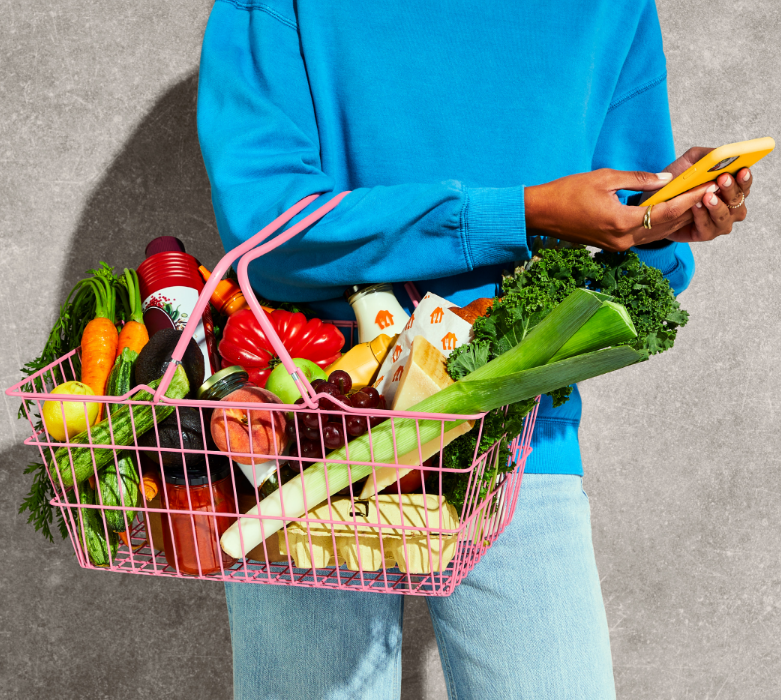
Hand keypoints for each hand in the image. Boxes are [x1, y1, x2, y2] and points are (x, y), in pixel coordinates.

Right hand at [525, 168, 715, 251]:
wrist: (540, 214)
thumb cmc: (566, 193)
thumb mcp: (604, 178)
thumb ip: (638, 180)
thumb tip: (665, 179)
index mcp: (620, 223)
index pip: (664, 213)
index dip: (688, 200)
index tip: (705, 188)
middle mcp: (622, 240)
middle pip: (664, 228)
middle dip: (687, 210)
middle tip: (707, 193)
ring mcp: (616, 245)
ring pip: (655, 234)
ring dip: (675, 220)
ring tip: (694, 202)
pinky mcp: (611, 245)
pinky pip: (642, 236)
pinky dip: (658, 225)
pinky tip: (668, 213)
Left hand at [651, 147, 751, 242]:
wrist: (655, 204)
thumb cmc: (677, 182)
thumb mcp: (688, 163)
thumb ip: (705, 156)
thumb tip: (721, 153)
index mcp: (730, 187)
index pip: (745, 182)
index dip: (745, 177)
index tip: (741, 170)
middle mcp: (730, 205)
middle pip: (738, 199)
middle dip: (730, 189)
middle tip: (721, 180)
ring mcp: (719, 221)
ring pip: (726, 216)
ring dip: (717, 206)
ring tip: (706, 196)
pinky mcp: (705, 233)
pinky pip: (708, 228)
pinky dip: (702, 217)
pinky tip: (695, 207)